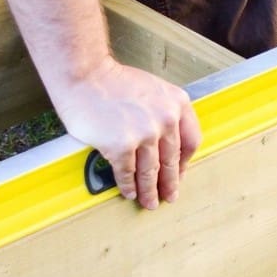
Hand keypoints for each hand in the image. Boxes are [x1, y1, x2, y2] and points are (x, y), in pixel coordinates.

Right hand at [53, 57, 201, 209]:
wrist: (85, 74)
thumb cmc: (112, 80)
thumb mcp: (152, 89)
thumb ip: (163, 112)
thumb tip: (163, 142)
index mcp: (177, 103)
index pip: (191, 141)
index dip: (184, 163)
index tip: (179, 173)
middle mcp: (165, 120)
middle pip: (171, 161)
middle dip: (169, 184)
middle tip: (169, 196)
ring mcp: (144, 134)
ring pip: (150, 171)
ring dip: (149, 191)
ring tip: (149, 202)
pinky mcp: (121, 146)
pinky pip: (127, 173)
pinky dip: (128, 186)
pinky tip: (128, 192)